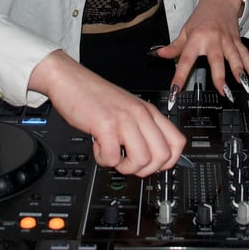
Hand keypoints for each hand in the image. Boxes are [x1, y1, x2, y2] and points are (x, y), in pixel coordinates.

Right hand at [29, 51, 185, 176]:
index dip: (168, 161)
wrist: (70, 80)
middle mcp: (140, 114)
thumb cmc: (95, 96)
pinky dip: (104, 160)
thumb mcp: (127, 108)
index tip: (152, 164)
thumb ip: (141, 127)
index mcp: (148, 111)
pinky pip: (113, 159)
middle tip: (129, 162)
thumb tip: (151, 157)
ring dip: (125, 167)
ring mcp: (124, 119)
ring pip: (142, 161)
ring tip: (112, 154)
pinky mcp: (105, 125)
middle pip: (163, 156)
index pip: (177, 142)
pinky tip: (98, 146)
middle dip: (145, 169)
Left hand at [153, 0, 248, 98]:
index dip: (180, 77)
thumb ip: (174, 46)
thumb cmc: (201, 17)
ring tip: (244, 85)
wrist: (219, 1)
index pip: (185, 60)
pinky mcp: (238, 41)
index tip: (176, 91)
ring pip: (235, 57)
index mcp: (196, 39)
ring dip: (240, 71)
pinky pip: (246, 54)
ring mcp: (227, 40)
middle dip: (220, 76)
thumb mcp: (185, 30)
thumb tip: (160, 54)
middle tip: (222, 92)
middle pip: (217, 60)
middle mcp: (213, 40)